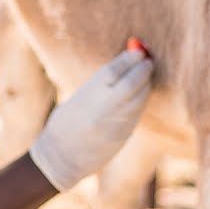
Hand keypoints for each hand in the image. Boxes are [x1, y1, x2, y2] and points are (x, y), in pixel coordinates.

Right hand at [28, 49, 153, 190]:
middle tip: (148, 61)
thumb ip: (101, 83)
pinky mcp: (124, 135)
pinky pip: (138, 112)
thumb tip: (126, 63)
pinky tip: (142, 92)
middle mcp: (103, 109)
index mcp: (87, 96)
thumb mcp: (80, 98)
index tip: (138, 50)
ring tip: (146, 74)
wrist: (61, 157)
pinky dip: (142, 99)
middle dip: (143, 70)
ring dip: (146, 84)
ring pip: (139, 98)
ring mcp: (115, 123)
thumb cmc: (66, 123)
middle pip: (131, 83)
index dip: (129, 58)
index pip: (114, 71)